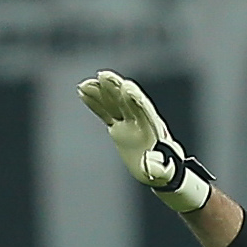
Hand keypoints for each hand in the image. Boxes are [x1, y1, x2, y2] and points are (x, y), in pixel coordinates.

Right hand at [77, 70, 211, 212]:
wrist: (160, 168)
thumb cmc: (164, 170)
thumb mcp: (163, 171)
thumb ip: (158, 167)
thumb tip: (151, 165)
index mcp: (153, 128)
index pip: (143, 110)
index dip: (135, 99)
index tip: (126, 88)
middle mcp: (140, 120)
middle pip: (126, 101)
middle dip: (115, 88)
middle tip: (103, 75)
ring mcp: (128, 121)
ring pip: (113, 103)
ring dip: (101, 92)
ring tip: (85, 84)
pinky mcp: (119, 126)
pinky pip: (105, 112)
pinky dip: (94, 101)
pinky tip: (82, 91)